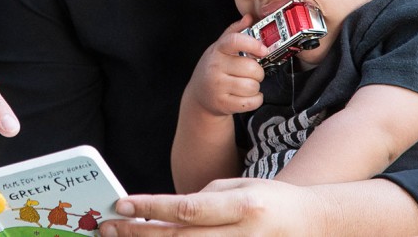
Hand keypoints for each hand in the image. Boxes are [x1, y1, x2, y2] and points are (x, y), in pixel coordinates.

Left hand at [100, 178, 324, 236]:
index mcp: (242, 207)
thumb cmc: (269, 200)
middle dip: (140, 234)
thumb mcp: (238, 186)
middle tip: (108, 227)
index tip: (121, 204)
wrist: (310, 224)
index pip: (187, 210)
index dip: (151, 209)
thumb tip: (164, 212)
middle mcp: (242, 235)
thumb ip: (203, 199)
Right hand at [182, 16, 268, 116]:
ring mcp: (218, 87)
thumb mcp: (219, 48)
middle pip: (251, 68)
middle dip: (258, 71)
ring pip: (252, 86)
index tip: (263, 50)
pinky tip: (248, 95)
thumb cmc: (213, 69)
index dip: (252, 44)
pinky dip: (256, 99)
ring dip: (256, 86)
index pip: (235, 41)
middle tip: (253, 73)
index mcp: (217, 50)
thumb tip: (248, 18)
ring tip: (247, 84)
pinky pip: (251, 102)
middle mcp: (215, 67)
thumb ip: (235, 32)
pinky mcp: (223, 104)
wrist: (199, 96)